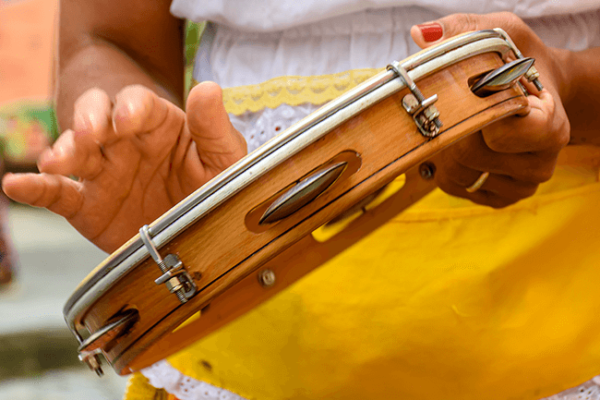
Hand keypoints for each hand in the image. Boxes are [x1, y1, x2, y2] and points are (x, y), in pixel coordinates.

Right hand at [2, 83, 245, 251]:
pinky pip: (56, 194)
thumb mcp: (223, 158)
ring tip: (57, 161)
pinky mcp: (87, 204)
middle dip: (89, 120)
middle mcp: (124, 143)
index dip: (130, 107)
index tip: (128, 119)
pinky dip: (35, 188)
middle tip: (90, 134)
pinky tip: (16, 184)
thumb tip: (208, 88)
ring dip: (63, 151)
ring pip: (74, 151)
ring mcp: (102, 172)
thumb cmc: (212, 185)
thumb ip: (213, 127)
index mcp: (157, 125)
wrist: (198, 232)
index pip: (138, 103)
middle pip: (96, 117)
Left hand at [410, 12, 569, 207]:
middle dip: (449, 128)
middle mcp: (539, 164)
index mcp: (549, 127)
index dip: (473, 114)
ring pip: (457, 175)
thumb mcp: (503, 34)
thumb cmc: (520, 63)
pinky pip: (455, 188)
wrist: (539, 94)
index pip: (500, 134)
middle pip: (468, 155)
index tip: (468, 93)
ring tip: (456, 124)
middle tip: (451, 106)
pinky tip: (457, 145)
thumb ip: (464, 31)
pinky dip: (445, 166)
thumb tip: (421, 36)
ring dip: (443, 148)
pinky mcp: (500, 198)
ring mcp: (520, 186)